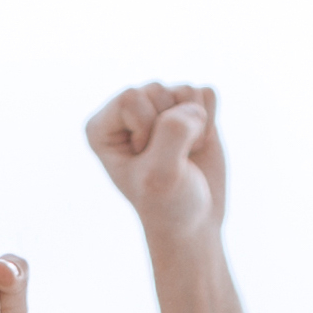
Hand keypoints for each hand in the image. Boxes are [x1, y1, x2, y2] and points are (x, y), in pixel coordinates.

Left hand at [86, 84, 226, 248]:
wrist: (194, 222)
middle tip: (168, 160)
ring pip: (186, 91)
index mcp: (100, 126)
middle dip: (173, 129)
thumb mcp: (162, 175)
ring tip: (184, 154)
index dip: (148, 131)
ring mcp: (158, 106)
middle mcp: (125, 111)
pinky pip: (207, 93)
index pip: (131, 98)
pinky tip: (197, 144)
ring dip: (195, 127)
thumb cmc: (168, 204)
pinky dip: (211, 121)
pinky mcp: (186, 107)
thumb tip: (195, 108)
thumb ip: (172, 133)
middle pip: (158, 90)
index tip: (146, 161)